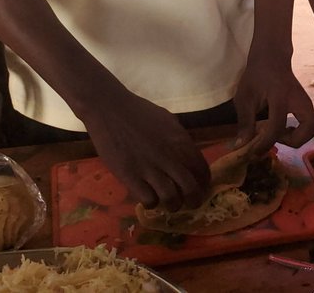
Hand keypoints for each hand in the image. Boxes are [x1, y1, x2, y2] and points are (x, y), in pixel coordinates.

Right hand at [80, 89, 210, 210]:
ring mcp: (149, 167)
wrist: (109, 108)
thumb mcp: (168, 121)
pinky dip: (151, 203)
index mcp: (180, 141)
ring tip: (168, 203)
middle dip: (193, 201)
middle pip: (191, 189)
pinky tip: (148, 197)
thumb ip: (179, 140)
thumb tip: (188, 157)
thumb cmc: (139, 112)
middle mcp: (169, 156)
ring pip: (171, 199)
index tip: (201, 188)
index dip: (204, 184)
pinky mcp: (129, 176)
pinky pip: (148, 199)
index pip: (202, 170)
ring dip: (172, 205)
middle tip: (188, 203)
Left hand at [233, 53, 313, 151]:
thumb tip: (241, 146)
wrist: (271, 58)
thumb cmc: (256, 76)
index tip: (255, 151)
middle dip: (295, 140)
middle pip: (311, 126)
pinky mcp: (307, 104)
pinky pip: (310, 123)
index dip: (266, 143)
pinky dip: (300, 132)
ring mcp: (306, 101)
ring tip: (280, 135)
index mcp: (280, 97)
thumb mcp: (244, 98)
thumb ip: (245, 122)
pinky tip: (283, 128)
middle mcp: (299, 99)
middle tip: (277, 139)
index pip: (277, 126)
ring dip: (299, 137)